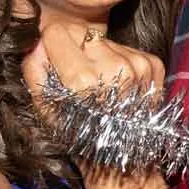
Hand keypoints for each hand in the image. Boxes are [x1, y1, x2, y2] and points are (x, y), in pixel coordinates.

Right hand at [21, 22, 166, 188]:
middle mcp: (115, 69)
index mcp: (83, 80)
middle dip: (76, 51)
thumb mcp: (45, 107)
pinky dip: (120, 62)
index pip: (56, 33)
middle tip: (80, 79)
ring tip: (101, 87)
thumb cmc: (80, 134)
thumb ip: (33, 69)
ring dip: (99, 57)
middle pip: (82, 34)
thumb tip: (35, 40)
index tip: (54, 61)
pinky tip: (119, 87)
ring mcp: (139, 66)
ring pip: (105, 41)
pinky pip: (127, 49)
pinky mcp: (155, 65)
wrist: (126, 155)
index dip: (51, 45)